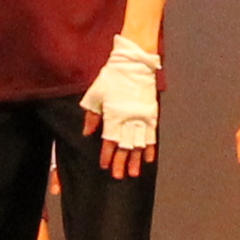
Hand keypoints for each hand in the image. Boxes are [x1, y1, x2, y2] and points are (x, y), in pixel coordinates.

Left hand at [81, 37, 161, 177]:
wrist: (134, 63)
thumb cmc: (112, 77)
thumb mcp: (95, 93)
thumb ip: (92, 115)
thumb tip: (87, 132)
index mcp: (113, 115)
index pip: (109, 140)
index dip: (107, 154)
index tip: (104, 165)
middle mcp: (128, 119)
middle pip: (124, 146)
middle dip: (121, 162)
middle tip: (118, 176)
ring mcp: (141, 117)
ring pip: (139, 144)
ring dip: (136, 160)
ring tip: (134, 173)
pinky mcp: (151, 114)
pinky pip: (152, 135)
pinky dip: (150, 148)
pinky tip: (148, 159)